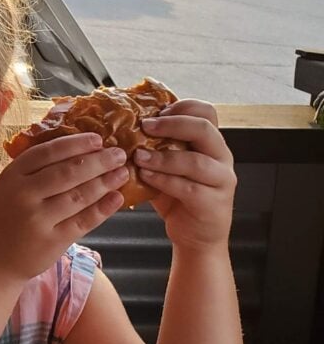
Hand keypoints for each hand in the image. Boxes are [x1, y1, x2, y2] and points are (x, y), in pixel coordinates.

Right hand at [0, 133, 127, 281]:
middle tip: (120, 154)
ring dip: (105, 182)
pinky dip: (103, 209)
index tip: (99, 139)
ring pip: (79, 195)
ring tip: (122, 173)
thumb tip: (78, 151)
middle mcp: (24, 196)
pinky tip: (116, 198)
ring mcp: (38, 220)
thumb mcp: (7, 188)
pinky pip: (83, 221)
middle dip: (99, 161)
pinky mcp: (51, 242)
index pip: (49, 152)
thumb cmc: (3, 219)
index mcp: (12, 176)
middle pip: (68, 172)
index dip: (77, 144)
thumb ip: (33, 172)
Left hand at [136, 99, 235, 252]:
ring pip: (196, 161)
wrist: (196, 236)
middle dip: (172, 124)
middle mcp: (221, 157)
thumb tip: (123, 132)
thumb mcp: (166, 168)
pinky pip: (189, 187)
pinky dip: (164, 180)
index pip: (206, 112)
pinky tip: (146, 177)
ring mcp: (220, 180)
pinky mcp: (212, 202)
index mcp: (211, 144)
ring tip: (139, 156)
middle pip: (204, 129)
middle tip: (145, 126)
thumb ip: (155, 150)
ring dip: (163, 157)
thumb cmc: (178, 199)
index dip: (182, 107)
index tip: (156, 111)